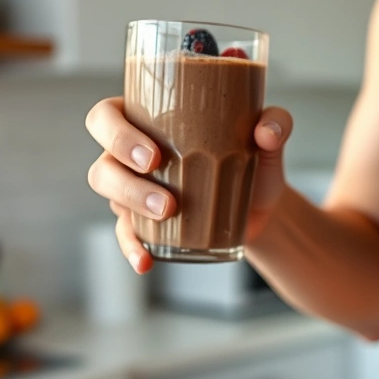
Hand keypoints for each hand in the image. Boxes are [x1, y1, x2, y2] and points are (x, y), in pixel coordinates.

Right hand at [85, 97, 293, 272]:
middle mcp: (130, 154)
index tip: (154, 154)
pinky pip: (124, 234)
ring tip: (169, 211)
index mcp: (147, 119)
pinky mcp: (143, 222)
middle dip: (123, 176)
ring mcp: (132, 190)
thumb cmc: (254, 158)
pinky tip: (146, 261)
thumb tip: (267, 132)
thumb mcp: (269, 138)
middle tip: (161, 183)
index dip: (116, 133)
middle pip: (103, 161)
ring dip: (131, 203)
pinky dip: (132, 248)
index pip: (106, 117)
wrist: (261, 204)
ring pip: (109, 195)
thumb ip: (276, 124)